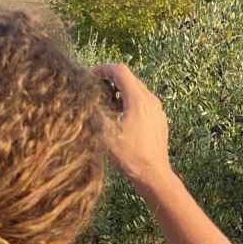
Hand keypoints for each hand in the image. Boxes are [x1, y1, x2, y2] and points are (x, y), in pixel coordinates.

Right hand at [92, 64, 171, 196]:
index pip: (120, 70)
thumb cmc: (129, 155)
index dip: (102, 69)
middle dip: (110, 81)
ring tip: (106, 106)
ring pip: (137, 90)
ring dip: (120, 92)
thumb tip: (83, 97)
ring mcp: (157, 109)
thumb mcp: (105, 132)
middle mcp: (151, 99)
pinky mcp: (159, 118)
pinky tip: (120, 118)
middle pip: (129, 78)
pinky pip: (143, 102)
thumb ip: (94, 110)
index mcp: (138, 99)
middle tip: (95, 91)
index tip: (90, 77)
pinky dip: (130, 102)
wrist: (153, 174)